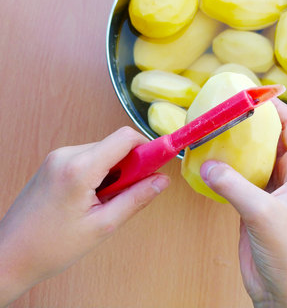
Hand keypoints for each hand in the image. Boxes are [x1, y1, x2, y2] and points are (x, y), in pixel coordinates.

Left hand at [0, 127, 169, 306]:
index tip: (157, 166)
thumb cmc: (51, 246)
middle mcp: (67, 154)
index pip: (125, 138)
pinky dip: (100, 173)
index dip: (147, 148)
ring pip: (103, 152)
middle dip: (131, 166)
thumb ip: (136, 198)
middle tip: (130, 194)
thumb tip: (162, 180)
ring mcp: (58, 157)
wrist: (8, 256)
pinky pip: (89, 158)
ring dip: (115, 171)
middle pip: (115, 145)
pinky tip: (93, 198)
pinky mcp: (54, 163)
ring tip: (106, 202)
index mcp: (79, 168)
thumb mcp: (102, 226)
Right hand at [200, 99, 286, 307]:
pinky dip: (224, 168)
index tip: (250, 93)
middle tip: (224, 109)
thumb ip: (234, 186)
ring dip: (235, 146)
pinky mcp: (252, 204)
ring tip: (212, 131)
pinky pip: (238, 177)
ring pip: (252, 157)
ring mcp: (269, 190)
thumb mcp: (264, 214)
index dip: (274, 106)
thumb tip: (207, 163)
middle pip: (269, 137)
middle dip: (250, 123)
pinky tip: (207, 162)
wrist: (286, 292)